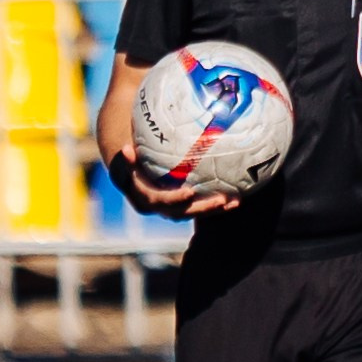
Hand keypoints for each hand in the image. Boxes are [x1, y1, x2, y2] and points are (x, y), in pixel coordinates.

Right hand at [112, 145, 237, 217]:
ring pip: (194, 212)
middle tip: (221, 199)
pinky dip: (218, 204)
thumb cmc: (129, 157)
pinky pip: (201, 206)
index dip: (174, 199)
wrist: (131, 169)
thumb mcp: (124, 157)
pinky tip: (237, 197)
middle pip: (182, 212)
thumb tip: (125, 149)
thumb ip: (126, 157)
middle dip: (202, 208)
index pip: (160, 202)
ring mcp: (172, 208)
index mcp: (143, 197)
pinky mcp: (184, 205)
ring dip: (215, 209)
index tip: (190, 192)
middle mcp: (159, 207)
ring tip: (235, 201)